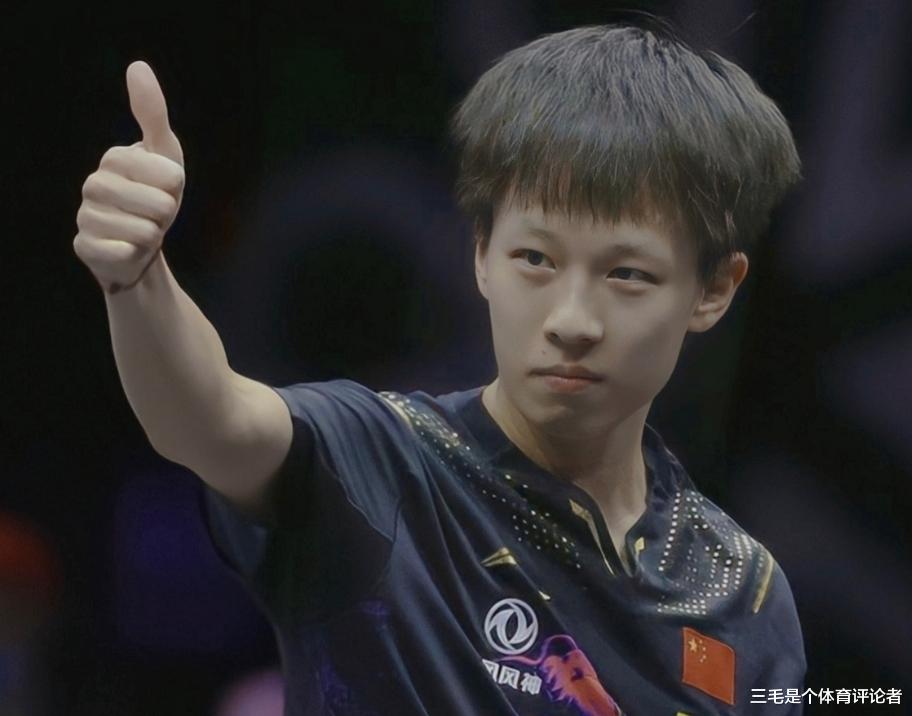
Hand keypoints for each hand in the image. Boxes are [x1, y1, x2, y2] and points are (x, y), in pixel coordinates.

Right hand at [73, 61, 184, 293]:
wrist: (141, 245)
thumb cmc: (155, 194)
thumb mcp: (165, 154)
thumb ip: (152, 113)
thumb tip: (137, 66)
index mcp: (115, 158)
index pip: (172, 176)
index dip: (177, 189)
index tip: (164, 189)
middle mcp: (94, 183)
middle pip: (161, 206)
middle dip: (167, 216)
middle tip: (153, 214)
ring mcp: (86, 216)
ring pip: (144, 231)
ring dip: (152, 236)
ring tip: (141, 230)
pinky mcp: (84, 246)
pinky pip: (122, 252)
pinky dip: (133, 253)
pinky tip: (126, 248)